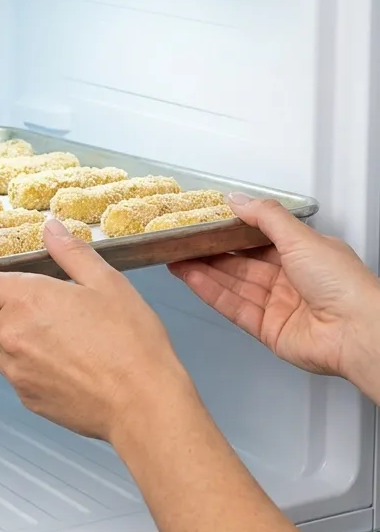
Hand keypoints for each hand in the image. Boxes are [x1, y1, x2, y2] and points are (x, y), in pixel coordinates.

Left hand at [0, 219, 198, 441]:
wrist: (144, 405)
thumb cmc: (132, 345)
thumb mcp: (108, 285)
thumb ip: (72, 254)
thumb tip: (52, 228)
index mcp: (26, 301)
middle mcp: (10, 335)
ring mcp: (15, 370)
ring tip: (31, 327)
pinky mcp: (25, 396)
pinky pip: (6, 372)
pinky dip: (15, 360)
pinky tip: (50, 357)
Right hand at [168, 193, 379, 387]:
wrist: (356, 331)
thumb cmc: (344, 284)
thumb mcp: (302, 238)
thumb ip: (265, 218)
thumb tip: (238, 199)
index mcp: (305, 254)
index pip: (259, 239)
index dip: (231, 231)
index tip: (205, 223)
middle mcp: (291, 279)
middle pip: (241, 263)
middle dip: (211, 252)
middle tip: (183, 241)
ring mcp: (278, 305)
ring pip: (233, 284)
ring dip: (204, 271)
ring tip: (176, 258)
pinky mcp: (266, 329)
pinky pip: (232, 306)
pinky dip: (210, 291)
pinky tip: (190, 278)